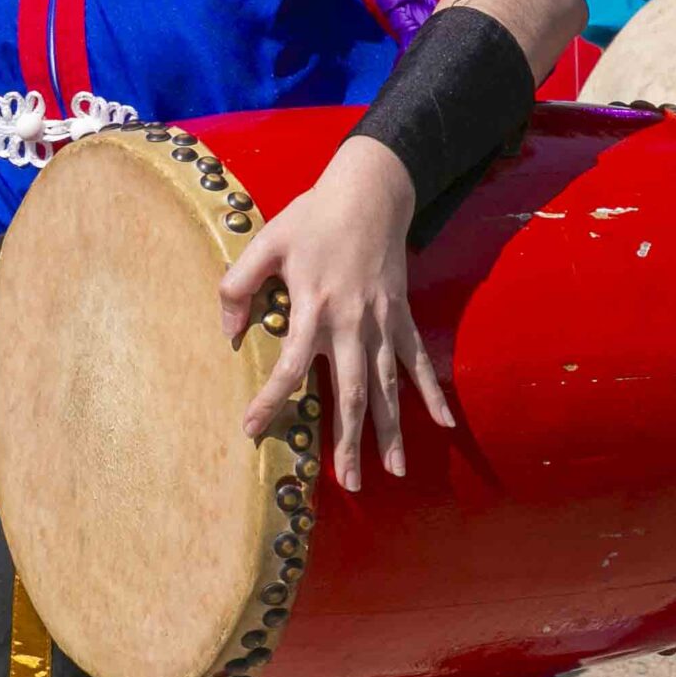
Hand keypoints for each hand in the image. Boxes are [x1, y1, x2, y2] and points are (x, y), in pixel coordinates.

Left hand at [216, 137, 454, 489]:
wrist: (369, 192)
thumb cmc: (312, 217)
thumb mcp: (265, 242)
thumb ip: (239, 285)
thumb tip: (230, 332)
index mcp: (313, 308)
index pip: (290, 367)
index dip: (270, 401)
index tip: (252, 429)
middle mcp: (350, 323)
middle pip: (350, 393)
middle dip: (349, 442)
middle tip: (348, 485)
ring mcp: (380, 322)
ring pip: (387, 387)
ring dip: (391, 432)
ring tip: (394, 473)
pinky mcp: (400, 315)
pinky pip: (417, 361)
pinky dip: (431, 393)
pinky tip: (445, 425)